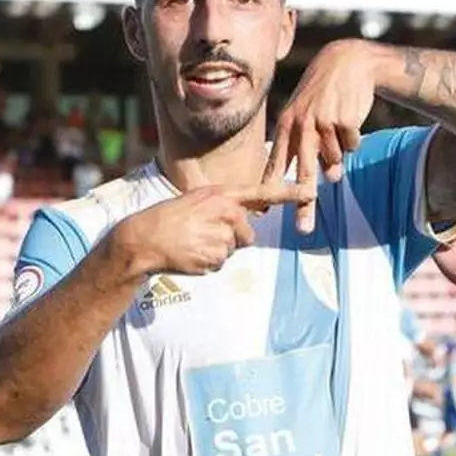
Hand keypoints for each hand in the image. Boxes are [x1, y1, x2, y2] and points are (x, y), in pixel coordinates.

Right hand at [113, 181, 311, 276]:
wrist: (144, 238)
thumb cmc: (170, 218)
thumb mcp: (198, 200)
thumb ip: (224, 206)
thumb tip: (244, 220)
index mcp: (221, 195)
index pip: (262, 193)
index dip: (289, 192)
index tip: (311, 191)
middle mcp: (225, 213)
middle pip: (247, 234)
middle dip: (231, 237)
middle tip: (202, 233)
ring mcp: (221, 236)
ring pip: (233, 249)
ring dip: (217, 250)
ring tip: (194, 242)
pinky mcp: (215, 257)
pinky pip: (221, 263)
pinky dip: (208, 262)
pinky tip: (191, 253)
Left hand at [264, 40, 381, 232]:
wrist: (348, 62)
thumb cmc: (324, 94)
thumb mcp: (304, 114)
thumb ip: (307, 148)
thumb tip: (320, 180)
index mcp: (287, 126)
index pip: (277, 165)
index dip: (270, 190)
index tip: (263, 215)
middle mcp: (301, 126)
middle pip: (303, 174)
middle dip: (304, 204)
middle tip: (304, 229)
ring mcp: (323, 123)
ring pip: (334, 161)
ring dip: (339, 156)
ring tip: (339, 130)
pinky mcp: (344, 120)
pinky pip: (352, 146)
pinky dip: (355, 139)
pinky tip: (351, 118)